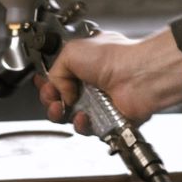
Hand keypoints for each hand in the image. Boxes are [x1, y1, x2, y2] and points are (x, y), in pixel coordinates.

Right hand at [34, 26, 181, 134]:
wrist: (138, 76)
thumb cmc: (115, 57)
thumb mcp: (71, 51)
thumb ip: (54, 71)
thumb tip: (56, 89)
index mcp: (85, 63)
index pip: (60, 76)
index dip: (48, 82)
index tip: (43, 85)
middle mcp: (92, 83)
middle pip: (61, 99)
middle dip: (50, 100)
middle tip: (52, 97)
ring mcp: (100, 102)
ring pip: (70, 117)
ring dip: (61, 114)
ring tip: (62, 108)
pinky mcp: (107, 120)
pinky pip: (87, 129)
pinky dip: (81, 125)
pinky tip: (83, 116)